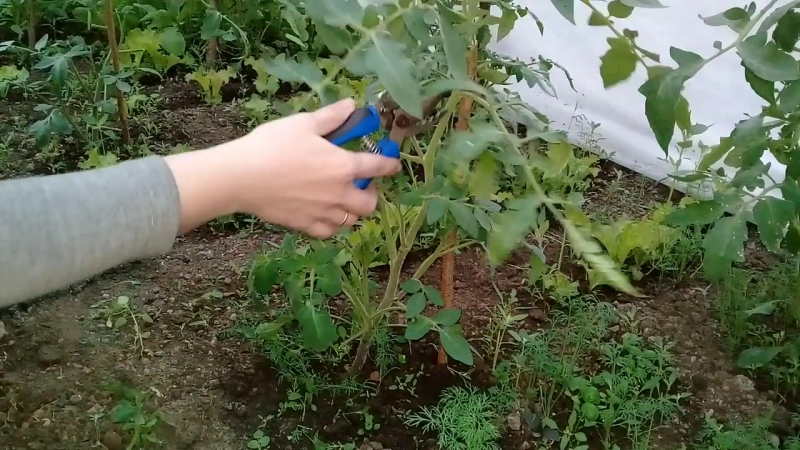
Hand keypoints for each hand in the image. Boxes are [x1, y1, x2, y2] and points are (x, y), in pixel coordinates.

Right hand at [167, 99, 401, 238]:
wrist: (242, 177)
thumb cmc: (272, 145)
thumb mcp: (303, 123)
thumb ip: (331, 117)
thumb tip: (352, 105)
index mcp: (343, 165)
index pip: (378, 167)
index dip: (390, 165)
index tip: (394, 165)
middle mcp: (339, 192)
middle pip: (370, 203)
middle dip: (371, 194)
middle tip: (361, 185)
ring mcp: (323, 212)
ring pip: (351, 220)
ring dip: (353, 211)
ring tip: (343, 201)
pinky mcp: (306, 225)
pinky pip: (329, 232)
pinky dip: (332, 225)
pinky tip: (325, 216)